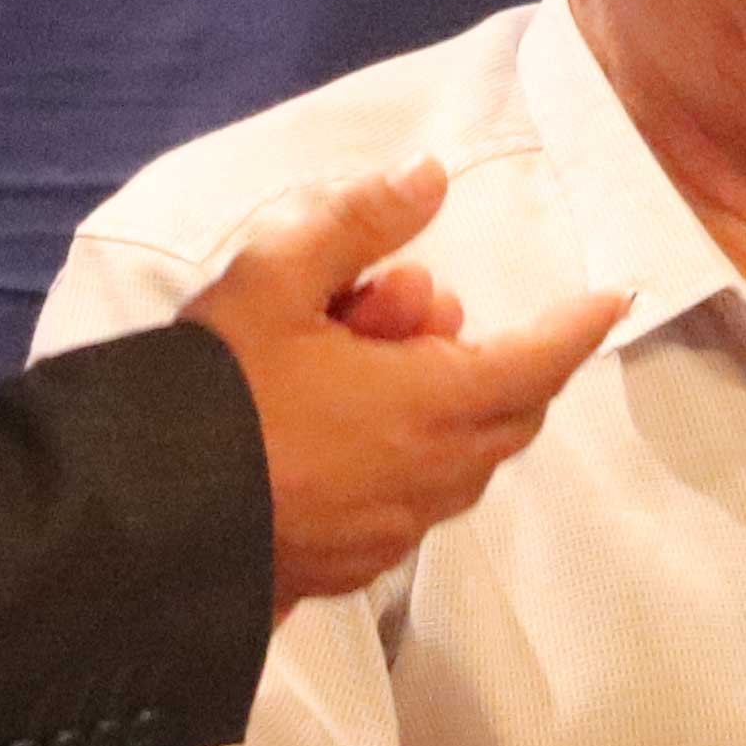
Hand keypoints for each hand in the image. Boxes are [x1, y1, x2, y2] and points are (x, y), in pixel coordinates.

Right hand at [176, 161, 623, 605]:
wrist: (131, 526)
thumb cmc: (210, 396)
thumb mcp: (273, 278)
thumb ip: (357, 221)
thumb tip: (429, 176)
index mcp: (430, 407)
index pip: (537, 362)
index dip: (577, 326)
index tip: (614, 298)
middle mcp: (427, 480)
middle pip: (507, 418)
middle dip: (501, 362)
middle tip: (426, 314)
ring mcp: (388, 535)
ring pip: (459, 466)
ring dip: (448, 412)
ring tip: (364, 362)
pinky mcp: (345, 569)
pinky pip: (408, 507)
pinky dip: (405, 460)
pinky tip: (338, 433)